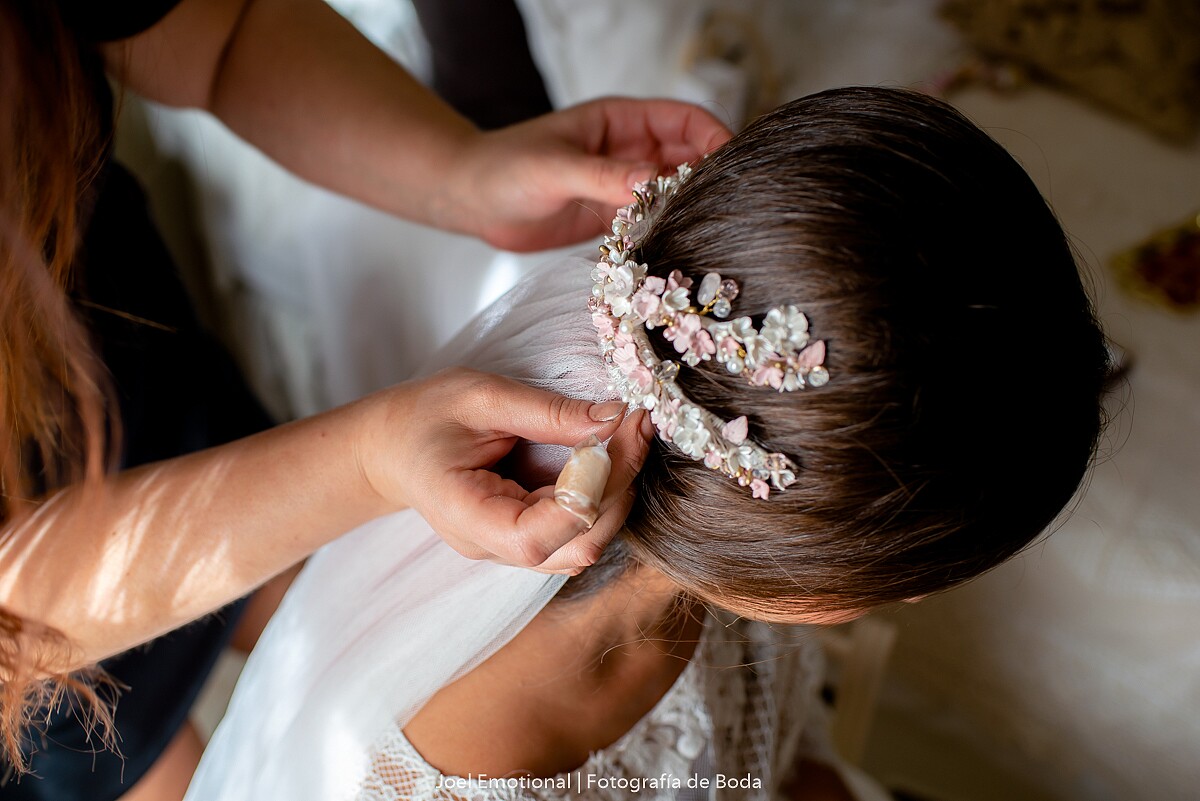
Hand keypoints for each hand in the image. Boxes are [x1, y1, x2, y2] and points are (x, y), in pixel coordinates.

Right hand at [357, 368, 654, 572]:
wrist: (391, 446)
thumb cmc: (424, 417)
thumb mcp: (480, 397)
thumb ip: (547, 412)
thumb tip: (614, 418)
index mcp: (468, 519)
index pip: (543, 533)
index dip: (594, 486)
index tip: (625, 427)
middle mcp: (495, 547)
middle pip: (577, 544)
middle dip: (620, 485)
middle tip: (639, 425)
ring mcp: (513, 549)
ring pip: (586, 542)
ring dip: (618, 491)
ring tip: (629, 435)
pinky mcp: (531, 535)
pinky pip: (579, 529)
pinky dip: (605, 493)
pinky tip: (611, 454)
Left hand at [444, 98, 731, 250]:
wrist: (470, 200)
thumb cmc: (503, 168)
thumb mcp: (555, 168)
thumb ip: (603, 175)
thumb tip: (652, 181)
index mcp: (620, 121)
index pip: (684, 120)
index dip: (713, 137)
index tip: (732, 165)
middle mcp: (628, 150)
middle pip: (687, 158)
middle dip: (708, 179)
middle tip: (726, 209)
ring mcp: (621, 185)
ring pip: (671, 194)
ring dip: (687, 210)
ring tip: (706, 235)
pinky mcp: (610, 217)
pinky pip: (649, 223)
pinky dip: (664, 234)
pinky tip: (673, 252)